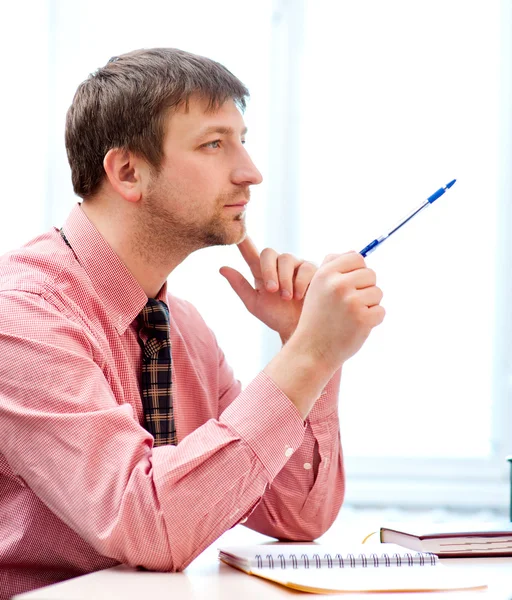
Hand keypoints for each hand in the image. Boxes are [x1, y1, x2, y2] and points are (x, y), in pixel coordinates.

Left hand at [219, 237, 315, 341]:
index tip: (237, 232)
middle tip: (272, 291)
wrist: (298, 328)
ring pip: (287, 259)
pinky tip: (299, 296)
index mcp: (261, 271)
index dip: (243, 241)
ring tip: (287, 297)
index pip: (250, 251)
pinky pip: (306, 267)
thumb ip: (239, 285)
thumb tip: (221, 267)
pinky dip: (301, 282)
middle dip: (269, 271)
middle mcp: (278, 264)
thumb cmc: (276, 317)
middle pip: (269, 253)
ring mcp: (296, 265)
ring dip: (285, 279)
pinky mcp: (313, 270)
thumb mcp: (254, 304)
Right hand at [291, 251, 384, 371]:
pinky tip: (355, 327)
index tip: (349, 286)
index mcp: (326, 273)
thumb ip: (332, 267)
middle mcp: (338, 284)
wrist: (312, 350)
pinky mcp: (363, 318)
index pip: (357, 258)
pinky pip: (381, 311)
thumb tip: (353, 252)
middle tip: (349, 306)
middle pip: (370, 274)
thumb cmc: (317, 318)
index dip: (358, 271)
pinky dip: (372, 320)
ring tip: (350, 317)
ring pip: (377, 293)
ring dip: (369, 305)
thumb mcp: (317, 288)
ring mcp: (351, 301)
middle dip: (365, 289)